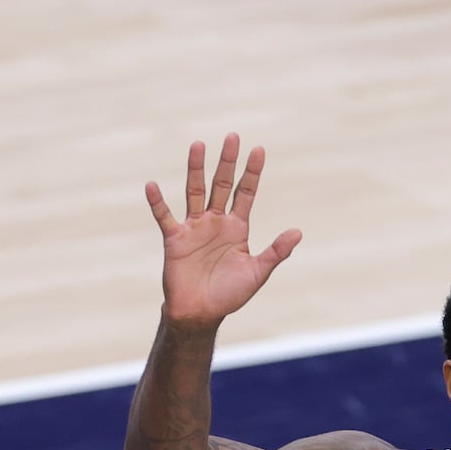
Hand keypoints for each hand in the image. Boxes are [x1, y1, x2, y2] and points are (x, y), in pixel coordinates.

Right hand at [145, 133, 302, 327]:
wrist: (201, 313)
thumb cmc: (230, 294)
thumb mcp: (257, 272)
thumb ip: (277, 252)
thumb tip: (298, 231)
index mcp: (237, 228)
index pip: (246, 193)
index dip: (252, 172)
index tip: (258, 149)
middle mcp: (215, 222)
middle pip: (221, 185)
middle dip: (227, 162)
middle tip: (232, 137)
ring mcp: (194, 228)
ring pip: (195, 192)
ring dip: (196, 169)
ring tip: (198, 145)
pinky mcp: (174, 239)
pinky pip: (164, 217)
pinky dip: (158, 202)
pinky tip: (152, 185)